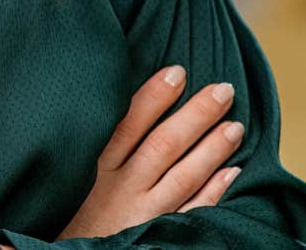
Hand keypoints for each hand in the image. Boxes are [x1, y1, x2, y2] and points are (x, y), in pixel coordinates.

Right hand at [56, 65, 243, 239]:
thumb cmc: (69, 212)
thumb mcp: (70, 174)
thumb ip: (94, 144)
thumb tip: (116, 102)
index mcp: (95, 167)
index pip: (129, 123)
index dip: (155, 96)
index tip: (178, 72)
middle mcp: (121, 187)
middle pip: (164, 144)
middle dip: (196, 115)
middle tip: (223, 91)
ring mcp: (143, 213)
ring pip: (184, 175)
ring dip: (212, 149)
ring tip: (236, 126)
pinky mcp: (158, 233)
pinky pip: (193, 211)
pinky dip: (214, 191)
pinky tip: (232, 173)